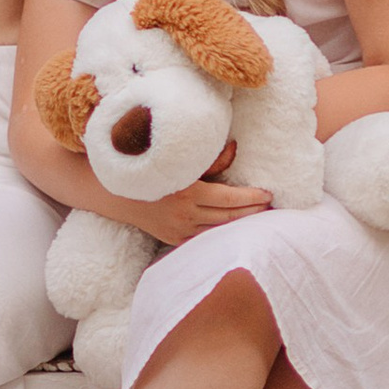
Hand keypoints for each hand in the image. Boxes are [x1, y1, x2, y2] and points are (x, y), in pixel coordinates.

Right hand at [144, 160, 272, 244]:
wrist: (117, 192)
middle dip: (253, 212)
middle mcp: (184, 214)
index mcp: (187, 192)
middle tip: (271, 206)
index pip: (230, 199)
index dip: (252, 197)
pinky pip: (205, 239)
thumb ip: (209, 159)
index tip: (268, 194)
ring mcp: (179, 230)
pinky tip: (236, 230)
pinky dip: (222, 235)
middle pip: (229, 217)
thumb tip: (235, 149)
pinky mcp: (175, 239)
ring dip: (242, 225)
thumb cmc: (150, 169)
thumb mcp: (179, 161)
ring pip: (220, 231)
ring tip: (261, 218)